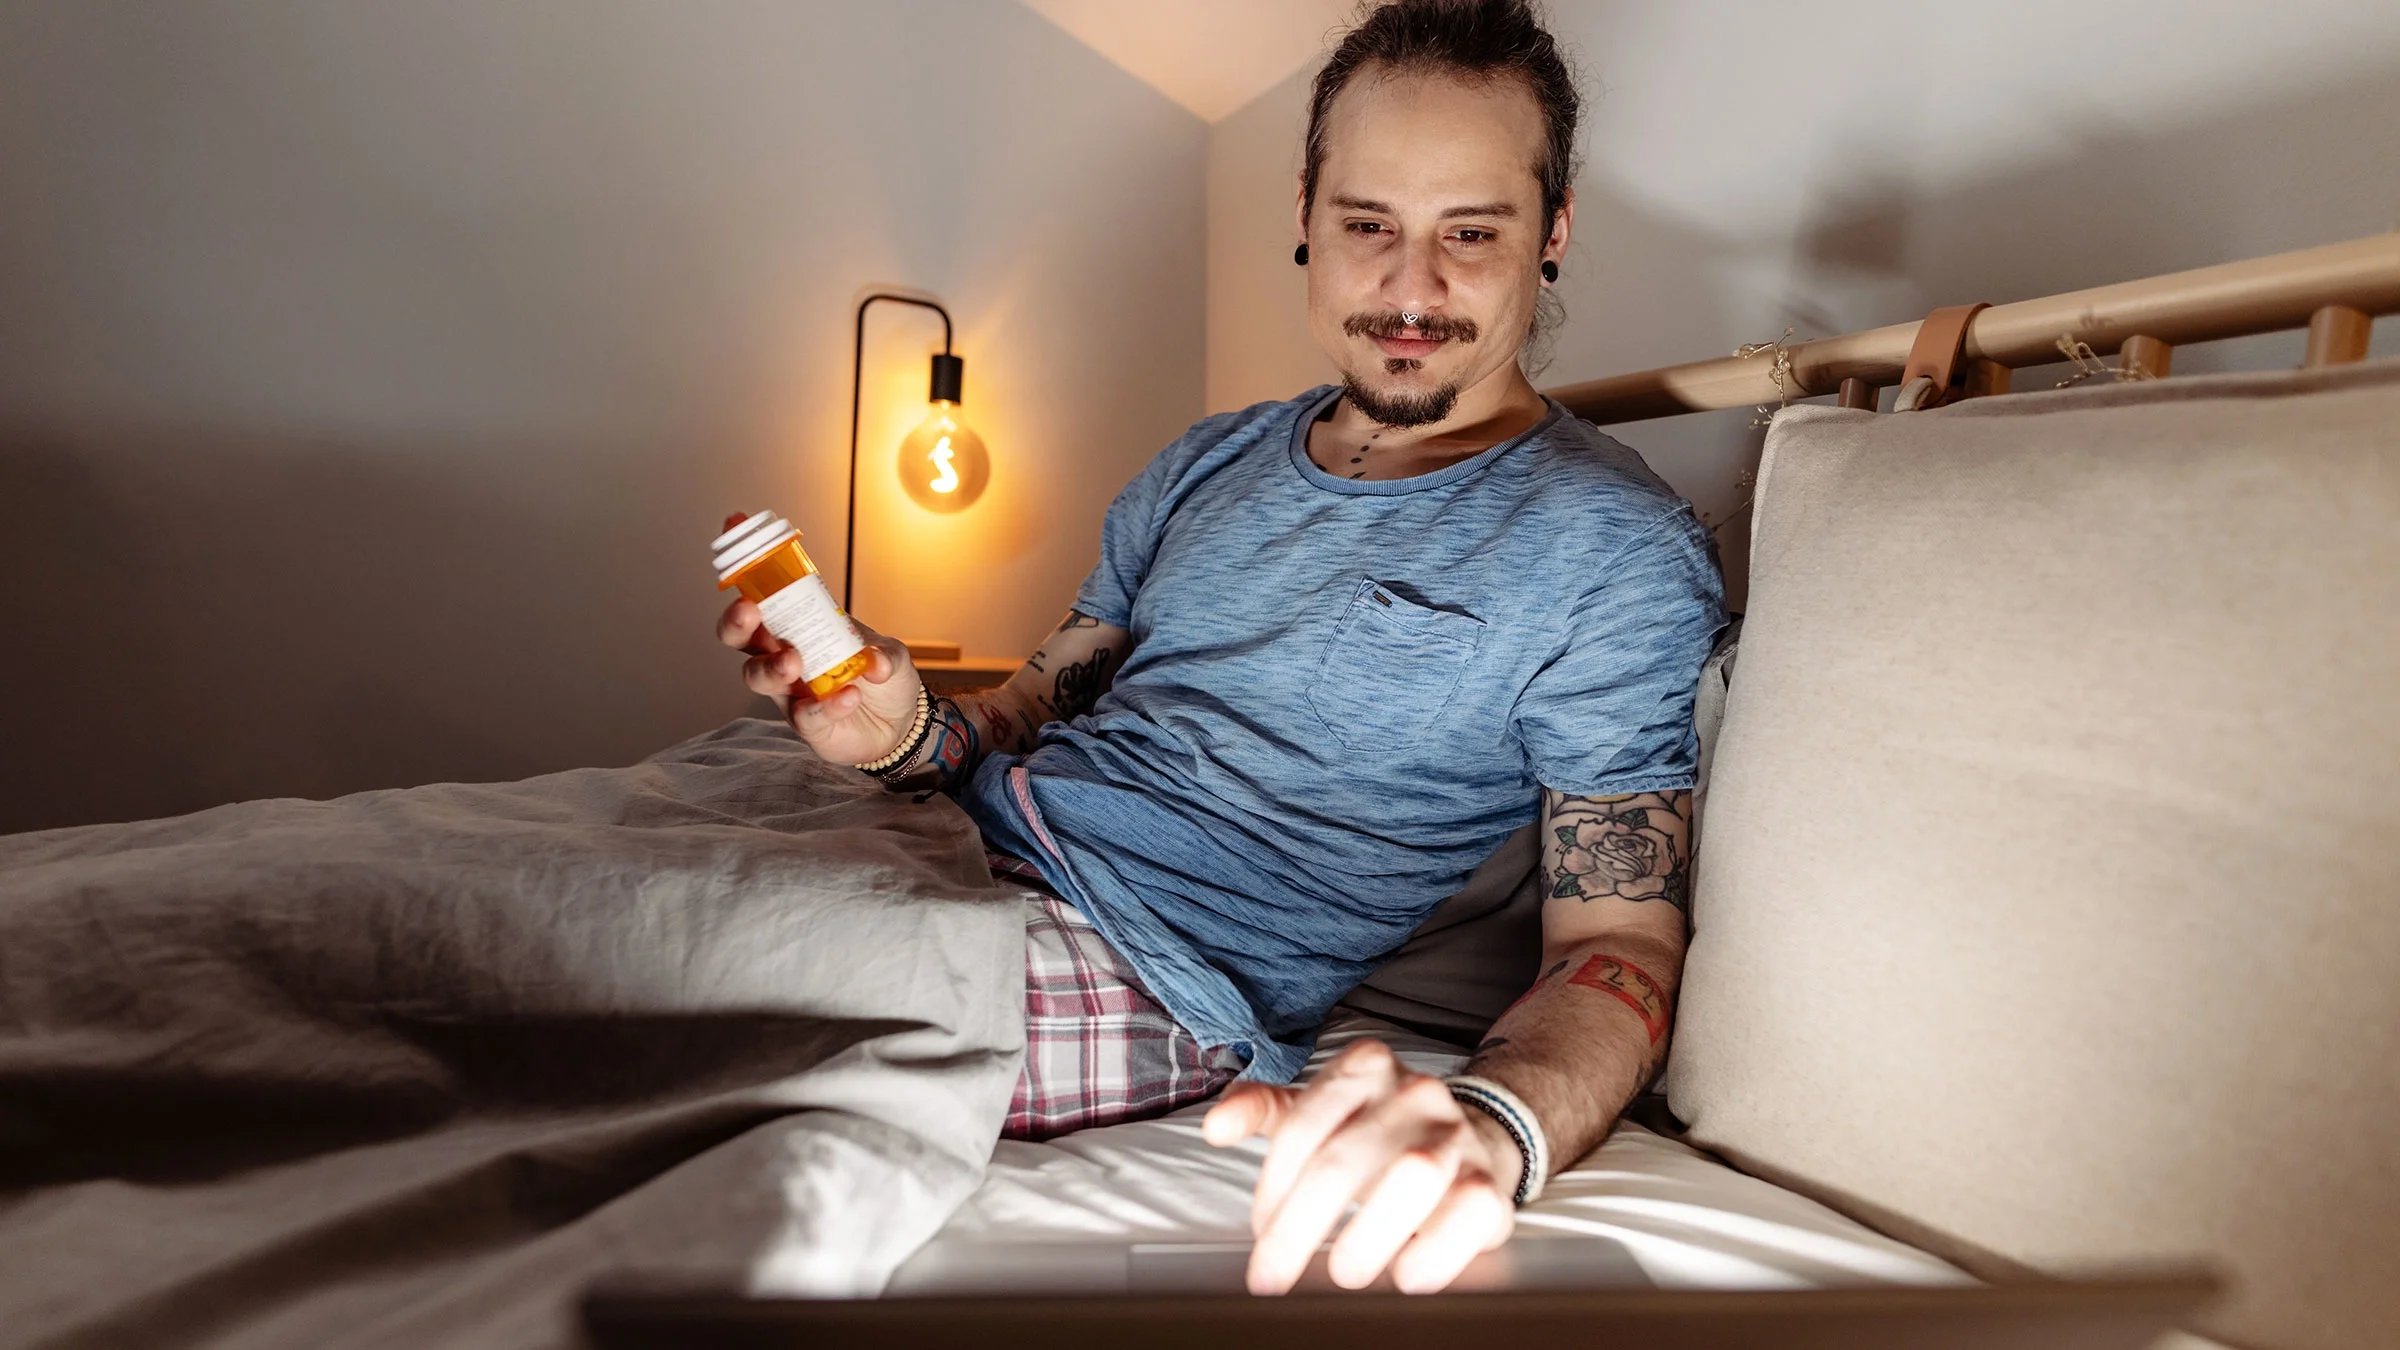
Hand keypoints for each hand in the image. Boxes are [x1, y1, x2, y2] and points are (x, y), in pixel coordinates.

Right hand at [715, 516, 923, 764]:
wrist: (901, 724)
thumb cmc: (881, 674)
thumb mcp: (890, 652)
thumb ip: (882, 653)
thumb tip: (873, 660)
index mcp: (800, 624)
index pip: (765, 591)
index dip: (747, 561)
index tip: (734, 525)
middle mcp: (784, 653)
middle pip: (741, 636)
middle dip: (737, 621)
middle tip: (751, 612)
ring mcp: (791, 690)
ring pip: (756, 675)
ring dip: (772, 665)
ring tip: (796, 661)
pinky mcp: (806, 723)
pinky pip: (801, 715)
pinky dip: (823, 705)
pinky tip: (847, 698)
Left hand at [1202, 1038, 1517, 1294]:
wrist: (1474, 1137)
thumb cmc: (1378, 1132)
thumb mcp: (1317, 1108)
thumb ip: (1263, 1111)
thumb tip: (1215, 1127)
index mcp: (1364, 1066)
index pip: (1301, 1128)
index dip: (1271, 1189)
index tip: (1260, 1232)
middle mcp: (1414, 1092)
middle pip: (1342, 1161)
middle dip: (1296, 1229)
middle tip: (1271, 1278)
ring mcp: (1456, 1136)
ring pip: (1411, 1178)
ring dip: (1367, 1237)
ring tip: (1342, 1273)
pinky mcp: (1490, 1183)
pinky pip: (1467, 1215)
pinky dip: (1432, 1252)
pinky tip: (1404, 1275)